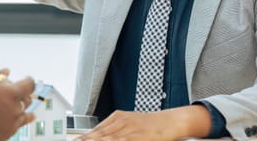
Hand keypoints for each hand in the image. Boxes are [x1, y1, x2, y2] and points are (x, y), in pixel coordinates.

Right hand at [0, 69, 35, 140]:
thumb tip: (5, 72)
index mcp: (11, 93)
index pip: (29, 85)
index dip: (28, 81)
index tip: (27, 79)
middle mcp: (15, 109)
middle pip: (26, 99)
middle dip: (23, 94)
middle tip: (19, 91)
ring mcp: (11, 123)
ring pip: (24, 113)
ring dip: (23, 106)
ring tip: (26, 103)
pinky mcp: (6, 134)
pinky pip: (19, 125)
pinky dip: (24, 120)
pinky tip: (28, 118)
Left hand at [74, 106, 211, 140]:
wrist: (171, 121)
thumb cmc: (151, 124)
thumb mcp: (130, 123)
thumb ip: (116, 131)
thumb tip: (100, 136)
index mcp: (118, 117)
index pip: (97, 130)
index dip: (85, 137)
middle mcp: (122, 121)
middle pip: (100, 134)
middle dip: (87, 140)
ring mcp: (130, 129)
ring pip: (110, 138)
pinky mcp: (140, 136)